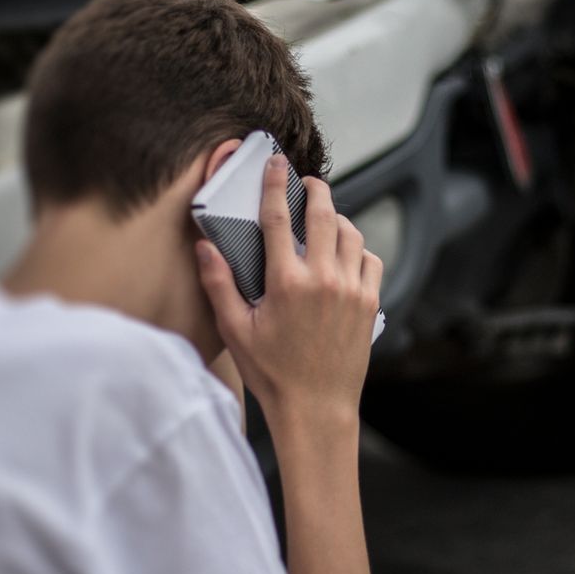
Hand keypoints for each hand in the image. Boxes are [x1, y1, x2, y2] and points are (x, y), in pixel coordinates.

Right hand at [196, 155, 382, 432]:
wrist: (316, 409)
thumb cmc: (273, 374)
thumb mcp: (235, 330)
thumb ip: (219, 284)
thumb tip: (204, 247)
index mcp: (287, 283)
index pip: (280, 218)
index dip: (276, 185)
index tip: (276, 164)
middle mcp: (323, 280)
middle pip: (324, 214)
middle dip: (316, 191)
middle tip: (307, 183)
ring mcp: (351, 290)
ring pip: (351, 233)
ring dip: (337, 220)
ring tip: (324, 220)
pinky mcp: (369, 303)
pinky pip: (370, 259)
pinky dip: (358, 250)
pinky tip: (344, 255)